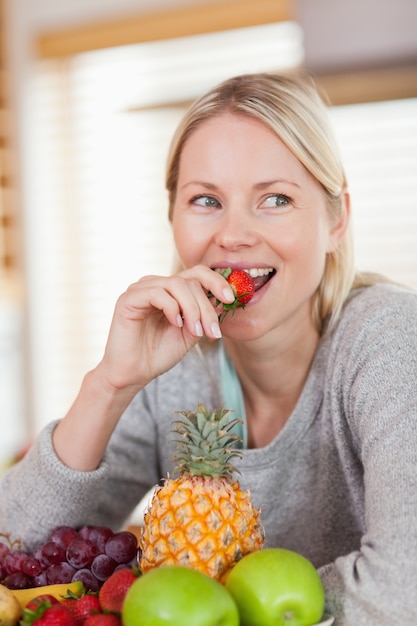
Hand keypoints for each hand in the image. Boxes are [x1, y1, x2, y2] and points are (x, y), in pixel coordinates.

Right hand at [96, 265, 234, 392]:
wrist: (133, 374)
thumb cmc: (158, 354)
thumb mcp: (190, 333)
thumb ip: (203, 315)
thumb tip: (223, 300)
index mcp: (170, 291)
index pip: (196, 273)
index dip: (216, 281)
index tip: (231, 298)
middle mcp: (155, 285)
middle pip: (190, 280)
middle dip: (206, 307)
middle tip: (212, 331)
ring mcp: (140, 289)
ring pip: (176, 284)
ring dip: (192, 309)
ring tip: (195, 331)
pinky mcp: (128, 298)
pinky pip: (158, 293)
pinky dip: (173, 309)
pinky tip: (176, 324)